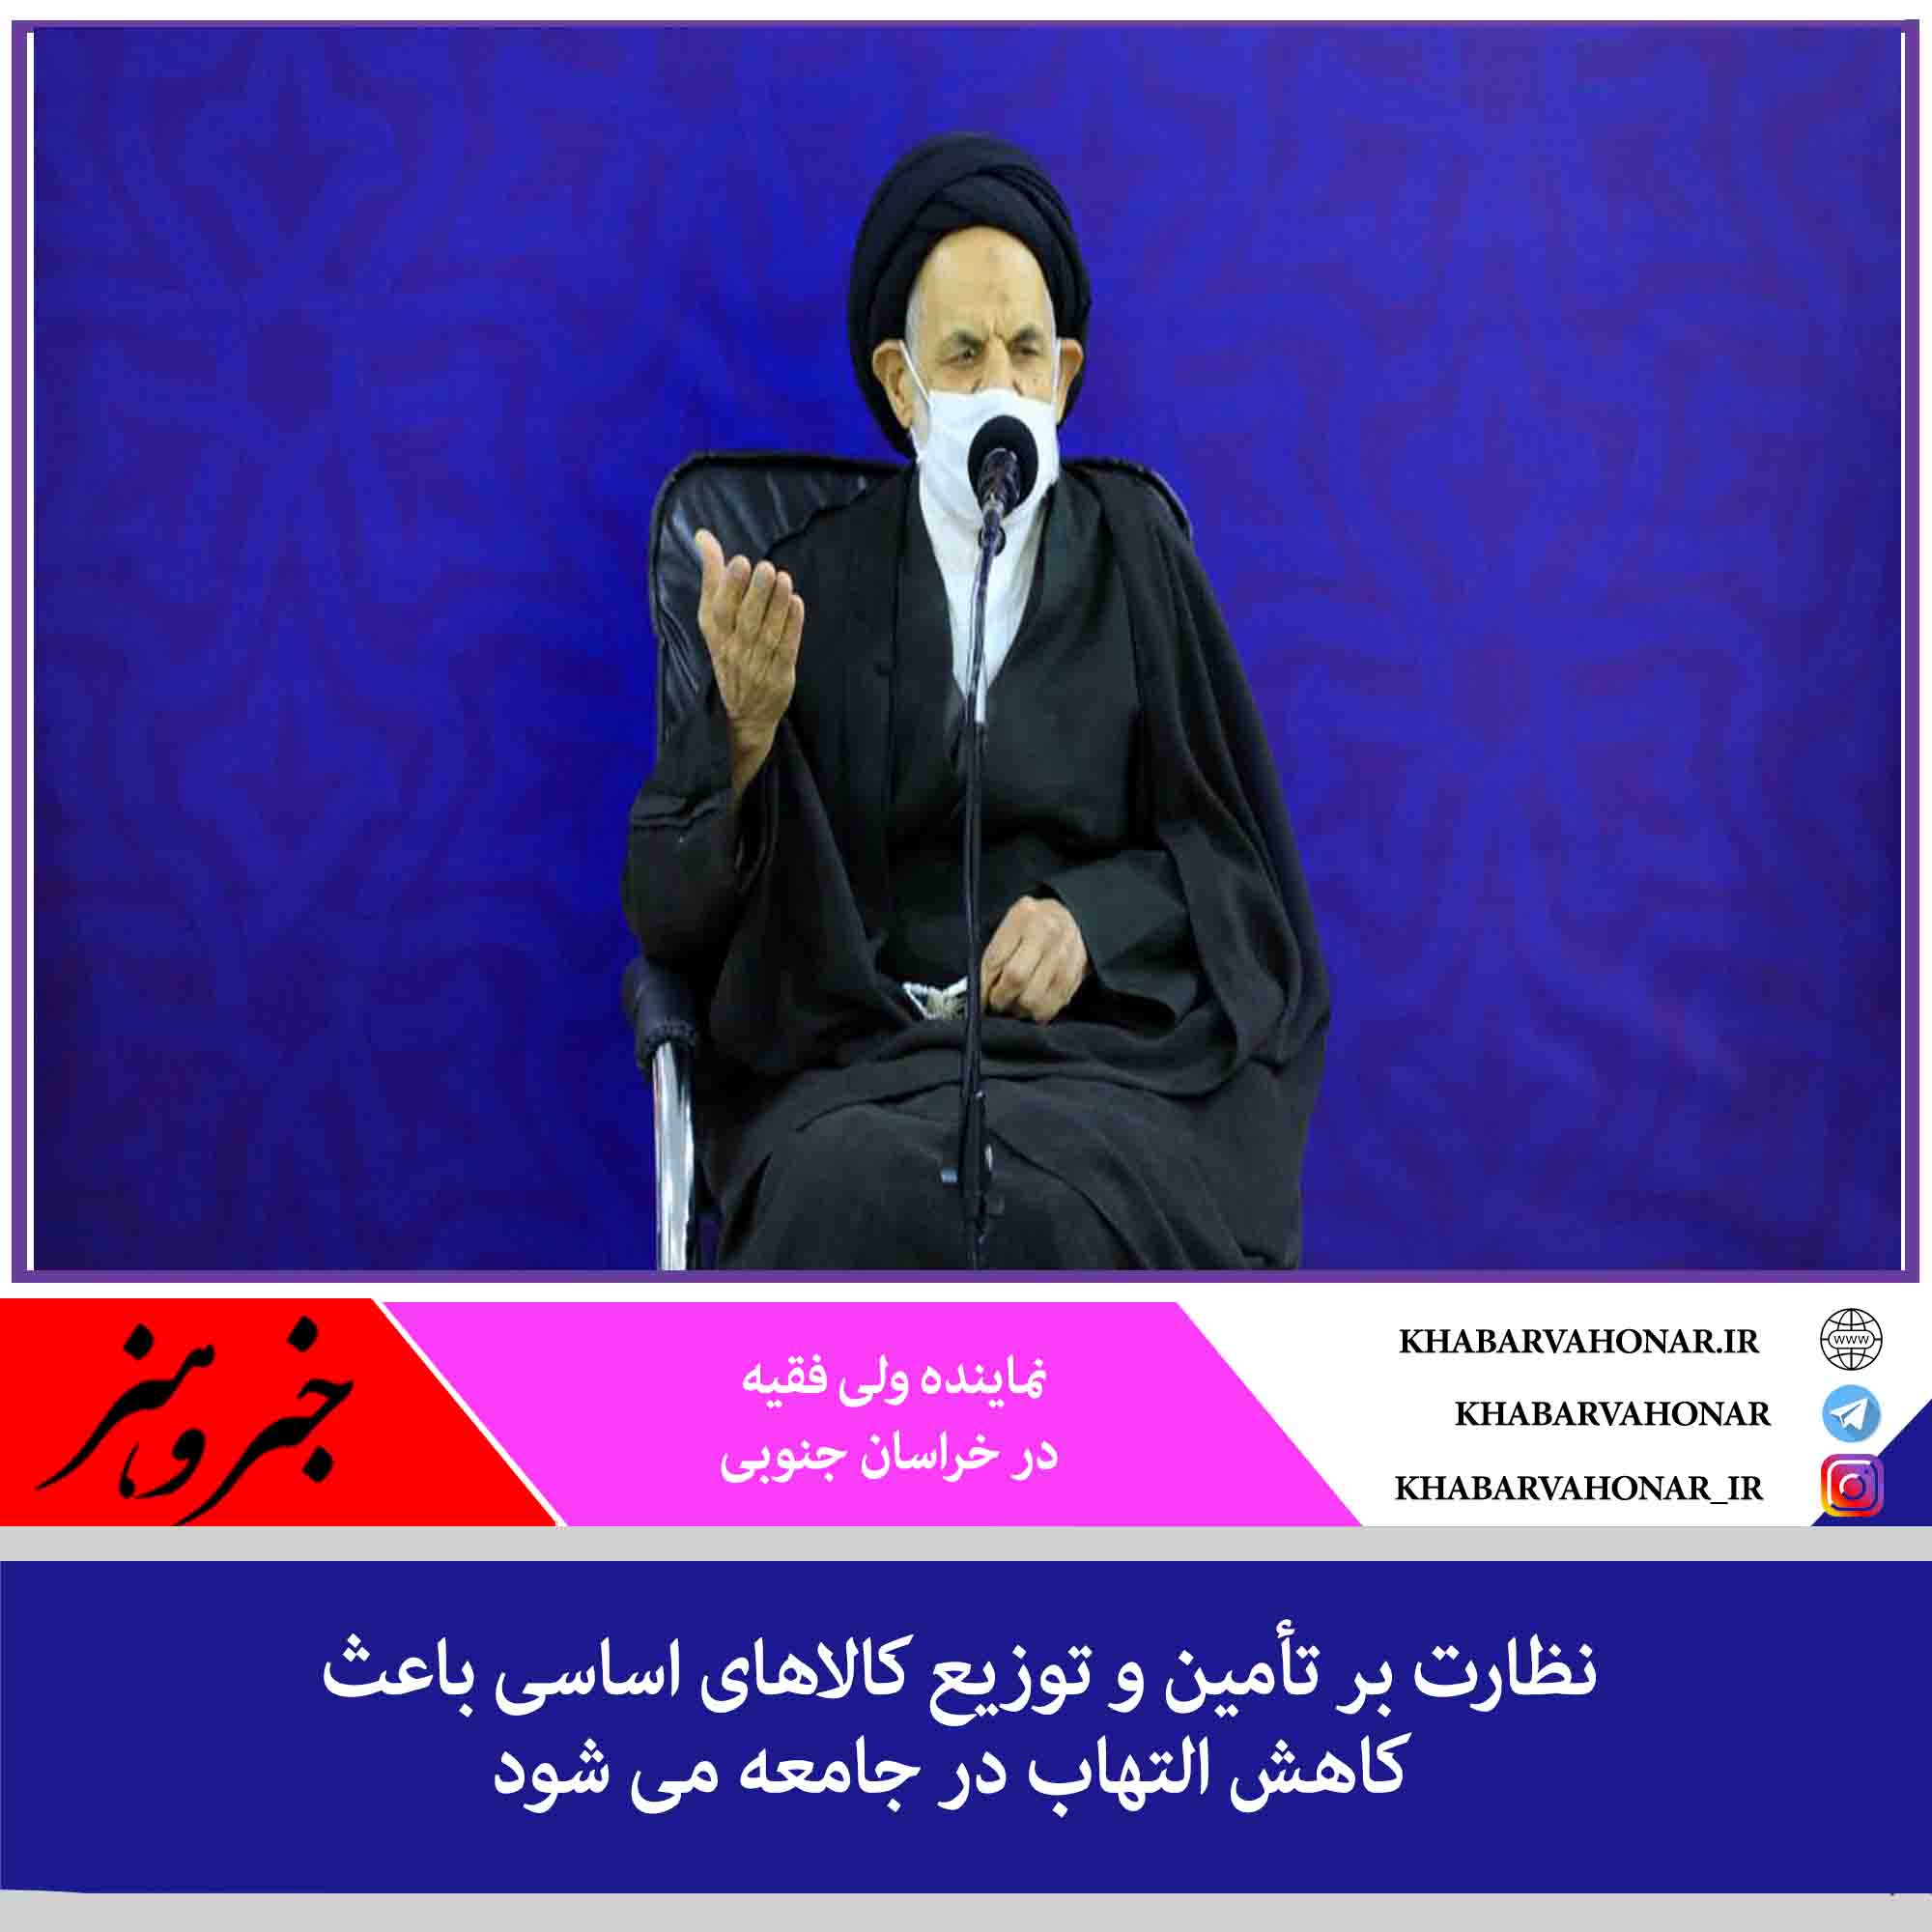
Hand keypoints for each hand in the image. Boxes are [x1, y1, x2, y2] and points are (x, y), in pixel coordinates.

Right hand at [694, 528, 804, 794]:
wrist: (745, 713)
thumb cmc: (729, 652)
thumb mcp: (713, 620)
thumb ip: (712, 578)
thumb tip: (703, 537)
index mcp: (715, 635)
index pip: (718, 610)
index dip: (729, 587)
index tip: (739, 561)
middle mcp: (733, 650)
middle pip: (744, 620)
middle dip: (755, 592)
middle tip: (766, 567)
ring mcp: (757, 665)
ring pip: (767, 632)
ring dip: (776, 604)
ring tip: (783, 579)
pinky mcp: (779, 675)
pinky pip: (786, 648)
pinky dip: (792, 625)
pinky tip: (795, 603)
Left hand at [981, 896, 1089, 1022]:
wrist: (1074, 919)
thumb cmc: (1035, 923)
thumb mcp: (1011, 924)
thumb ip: (996, 952)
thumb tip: (981, 988)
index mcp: (1024, 918)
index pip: (996, 960)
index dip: (984, 985)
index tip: (980, 998)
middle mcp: (1047, 934)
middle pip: (1017, 979)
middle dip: (1001, 999)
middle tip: (997, 1003)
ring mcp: (1065, 955)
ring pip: (1036, 999)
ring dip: (1019, 1010)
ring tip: (1014, 1006)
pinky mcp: (1077, 974)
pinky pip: (1054, 1005)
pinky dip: (1039, 1013)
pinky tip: (1033, 1007)